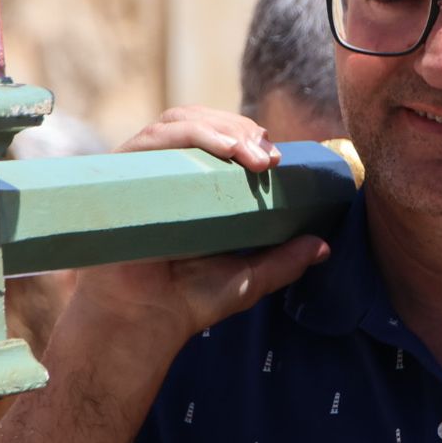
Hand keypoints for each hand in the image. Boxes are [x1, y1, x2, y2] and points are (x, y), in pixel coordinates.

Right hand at [57, 107, 329, 358]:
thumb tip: (323, 246)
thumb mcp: (250, 277)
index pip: (222, 138)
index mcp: (194, 185)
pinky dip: (186, 134)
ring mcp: (141, 171)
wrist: (145, 321)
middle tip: (268, 159)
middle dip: (240, 131)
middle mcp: (166, 171)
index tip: (277, 160)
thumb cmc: (190, 299)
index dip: (250, 138)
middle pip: (203, 121)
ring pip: (179, 122)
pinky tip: (219, 149)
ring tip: (248, 154)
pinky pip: (150, 139)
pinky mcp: (118, 175)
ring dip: (220, 129)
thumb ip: (285, 261)